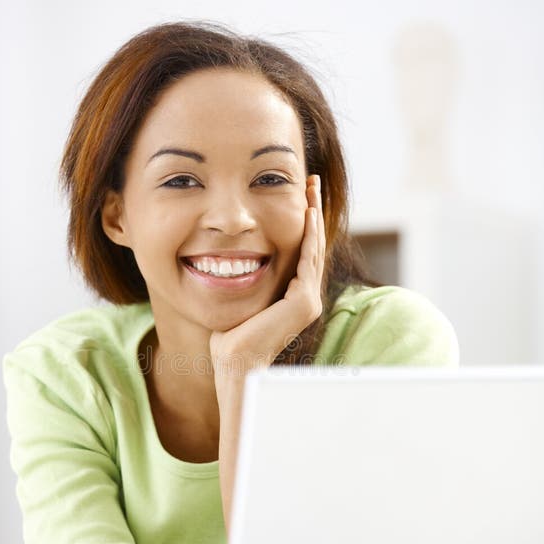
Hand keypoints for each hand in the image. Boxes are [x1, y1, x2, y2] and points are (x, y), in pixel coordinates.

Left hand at [209, 174, 325, 378]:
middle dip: (312, 210)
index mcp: (296, 298)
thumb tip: (230, 259)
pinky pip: (307, 259)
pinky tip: (306, 212)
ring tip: (310, 188)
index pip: (302, 252)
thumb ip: (246, 281)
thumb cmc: (230, 338)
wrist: (234, 362)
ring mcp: (309, 301)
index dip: (303, 223)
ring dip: (313, 215)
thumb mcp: (242, 300)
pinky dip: (308, 234)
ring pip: (314, 248)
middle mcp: (307, 299)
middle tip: (311, 181)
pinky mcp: (304, 302)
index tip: (299, 196)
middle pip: (313, 245)